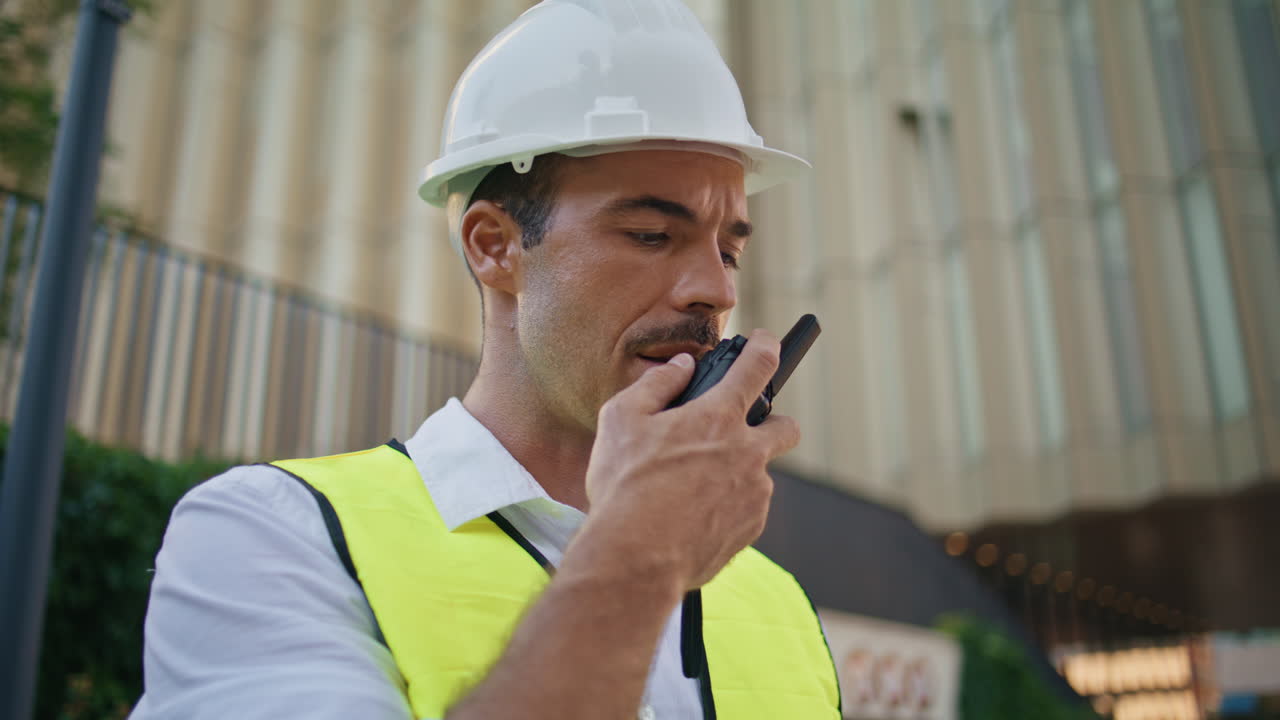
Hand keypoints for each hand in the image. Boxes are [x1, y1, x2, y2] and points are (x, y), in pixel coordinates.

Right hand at [576, 329, 800, 591]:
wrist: (635, 558)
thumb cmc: (624, 487)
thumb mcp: (622, 419)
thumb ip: (657, 384)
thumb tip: (682, 367)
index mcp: (717, 417)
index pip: (757, 366)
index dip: (765, 347)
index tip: (766, 342)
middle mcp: (747, 452)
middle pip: (786, 426)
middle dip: (773, 422)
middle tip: (741, 431)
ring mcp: (754, 493)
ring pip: (759, 473)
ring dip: (737, 472)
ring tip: (690, 489)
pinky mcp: (751, 527)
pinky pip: (748, 508)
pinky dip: (727, 506)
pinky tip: (692, 515)